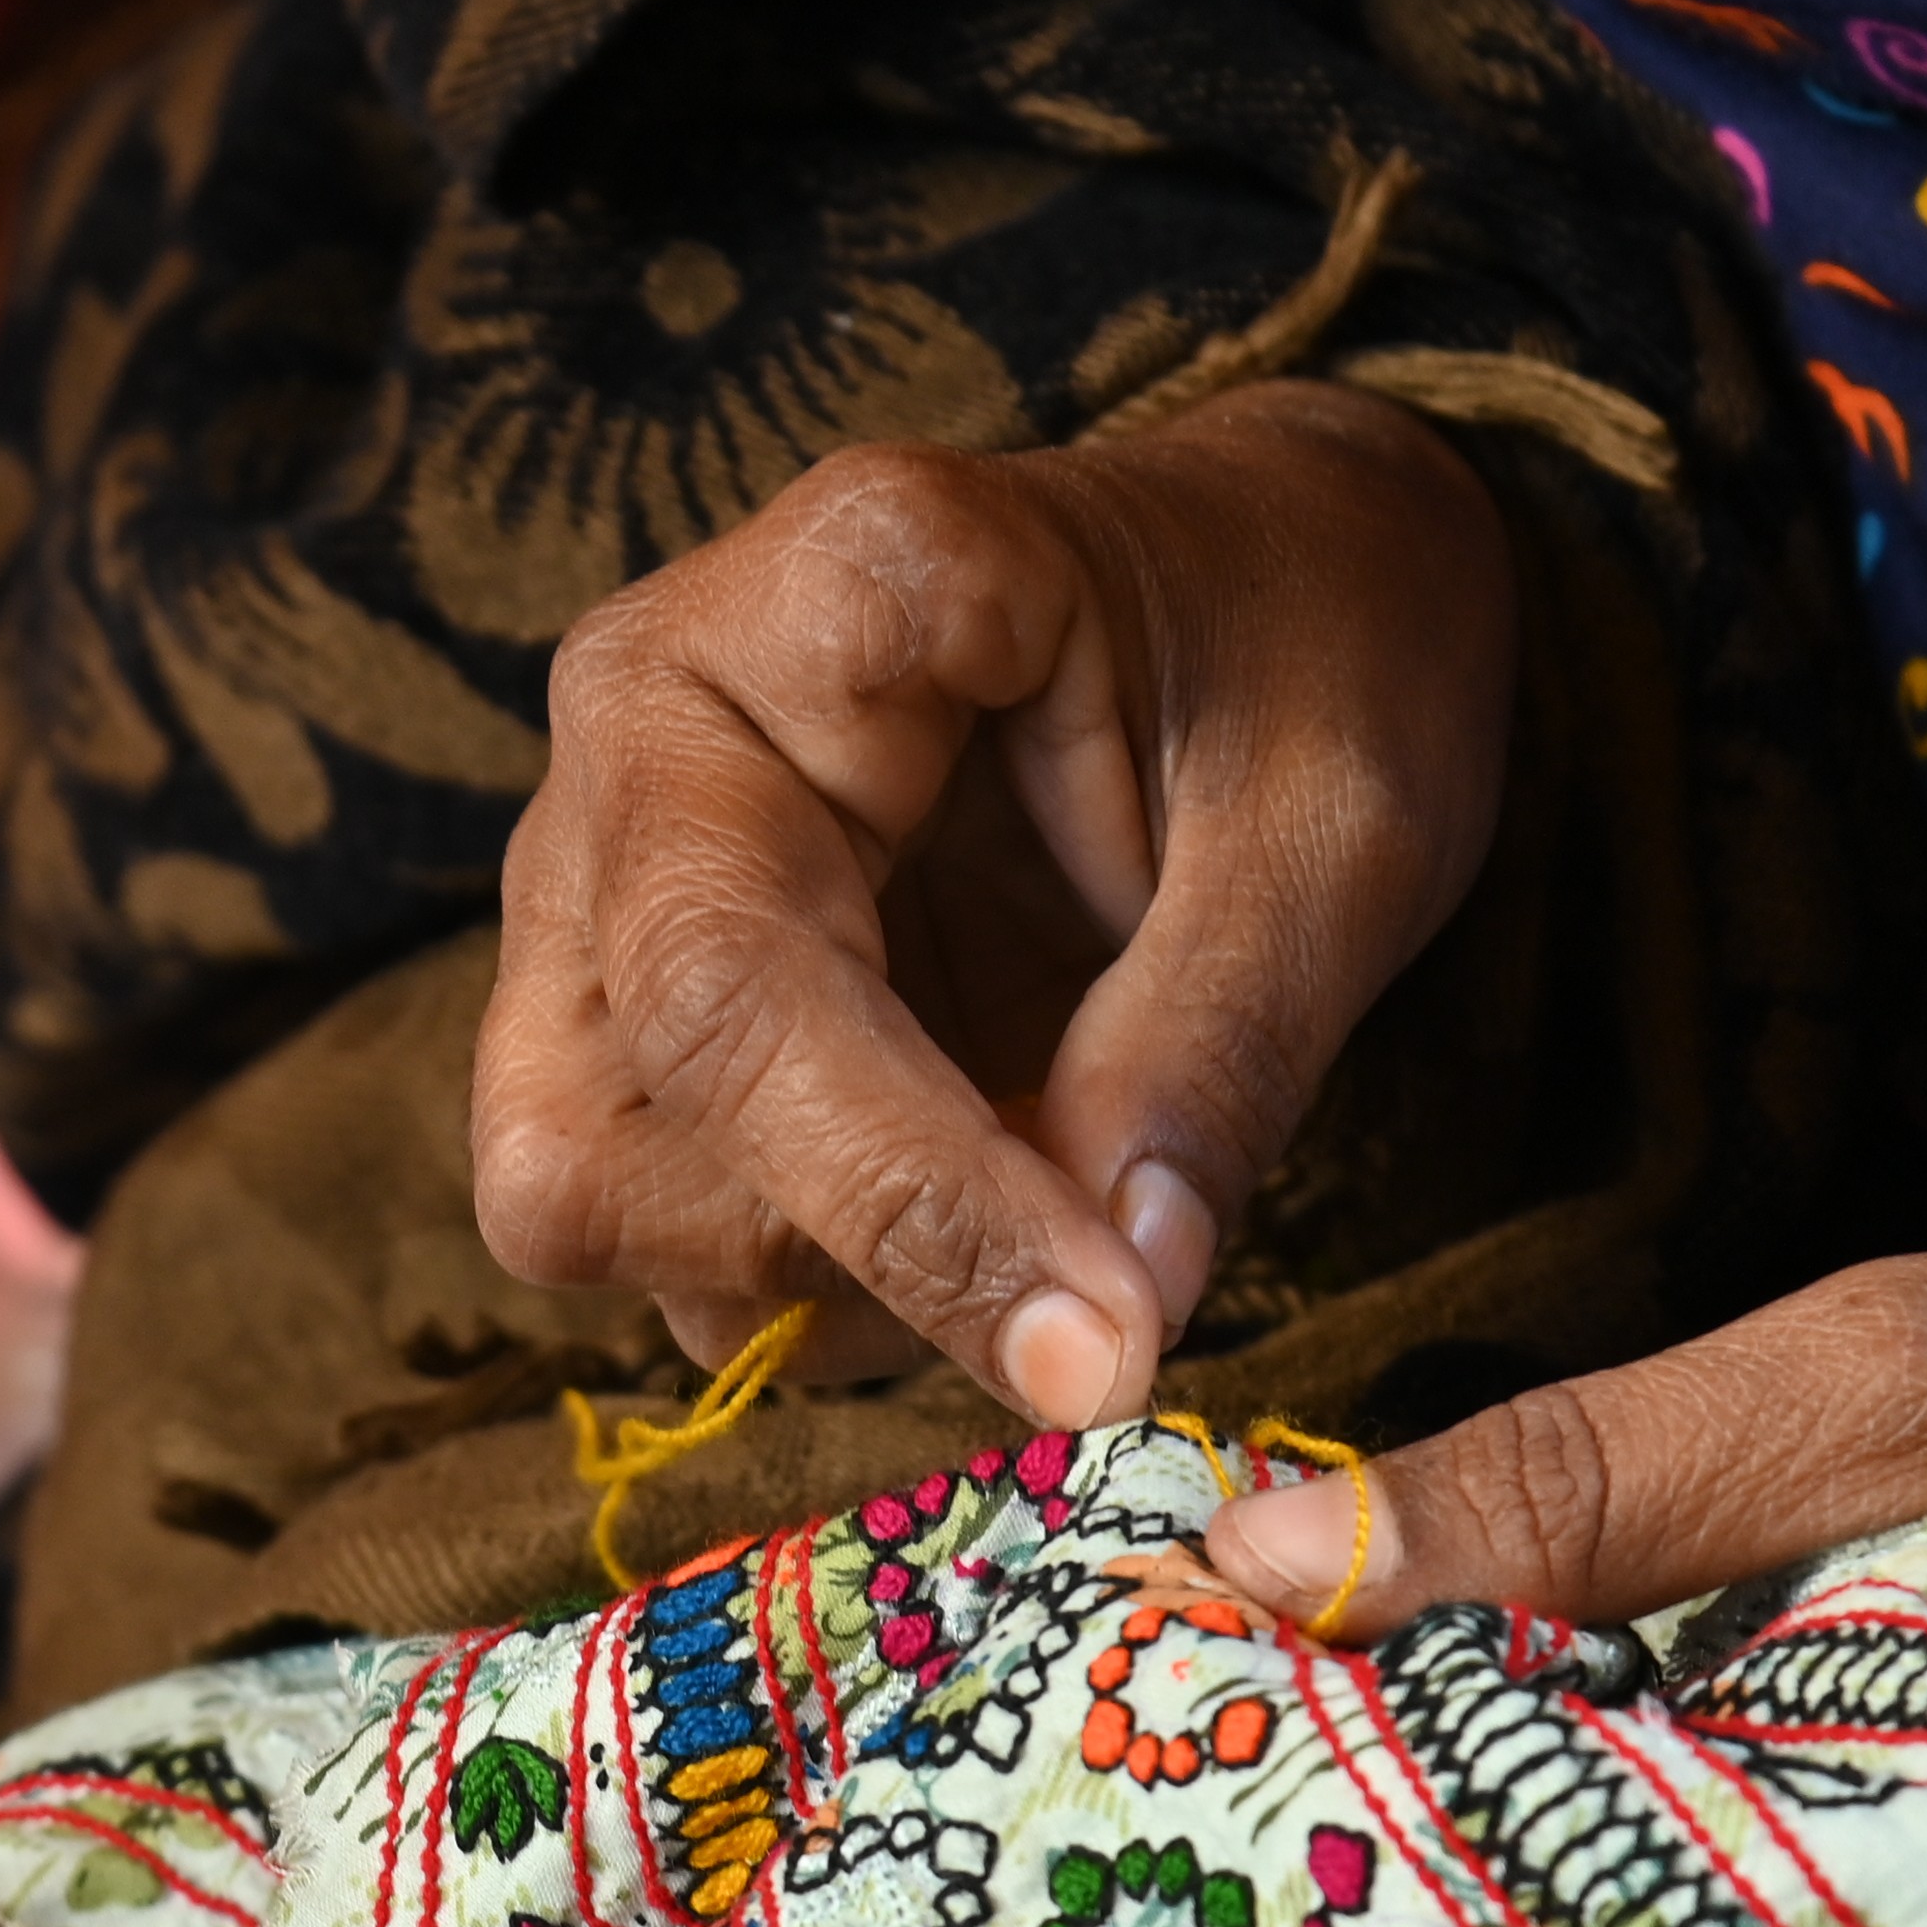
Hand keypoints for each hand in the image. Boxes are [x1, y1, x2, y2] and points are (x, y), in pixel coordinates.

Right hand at [470, 383, 1517, 1429]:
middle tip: (1089, 1282)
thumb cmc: (1314, 650)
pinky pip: (653, 1220)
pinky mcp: (631, 994)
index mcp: (819, 606)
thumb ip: (1217, 1057)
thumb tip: (1110, 1329)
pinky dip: (835, 1275)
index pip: (741, 974)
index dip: (907, 1198)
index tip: (1104, 1344)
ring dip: (836, 1277)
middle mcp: (645, 729)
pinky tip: (986, 1187)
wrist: (1278, 582)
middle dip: (847, 1252)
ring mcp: (606, 867)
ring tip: (1052, 1189)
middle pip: (596, 1121)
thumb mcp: (1336, 832)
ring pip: (590, 1195)